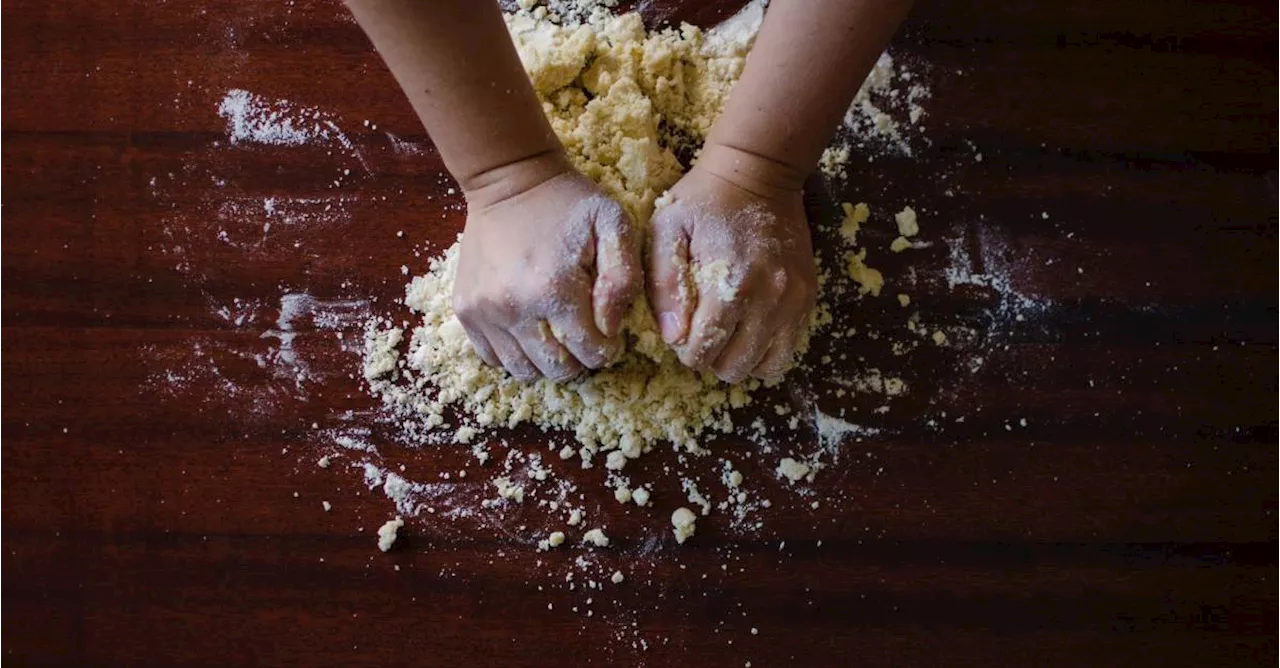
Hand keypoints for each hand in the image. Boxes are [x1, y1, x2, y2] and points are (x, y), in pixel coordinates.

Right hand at [454, 157, 640, 381]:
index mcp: (554, 289)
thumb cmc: (568, 203)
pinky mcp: (465, 310)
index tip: (608, 332)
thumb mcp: (613, 225)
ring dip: (547, 362)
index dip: (607, 348)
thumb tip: (610, 327)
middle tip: (584, 335)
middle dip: (579, 360)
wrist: (509, 180)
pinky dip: (515, 355)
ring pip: (523, 370)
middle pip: (557, 369)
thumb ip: (623, 278)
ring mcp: (484, 311)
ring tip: (558, 336)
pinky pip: (492, 358)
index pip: (591, 352)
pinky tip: (530, 332)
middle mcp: (513, 307)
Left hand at [647, 145, 816, 383]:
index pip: (703, 352)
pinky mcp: (807, 298)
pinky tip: (750, 328)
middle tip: (703, 332)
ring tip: (728, 334)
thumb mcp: (667, 230)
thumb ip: (664, 285)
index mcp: (731, 285)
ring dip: (742, 359)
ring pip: (768, 366)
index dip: (685, 349)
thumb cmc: (705, 200)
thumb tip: (673, 336)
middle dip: (712, 358)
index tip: (682, 330)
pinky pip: (789, 348)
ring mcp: (793, 301)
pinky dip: (766, 349)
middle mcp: (769, 300)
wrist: (760, 172)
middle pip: (735, 366)